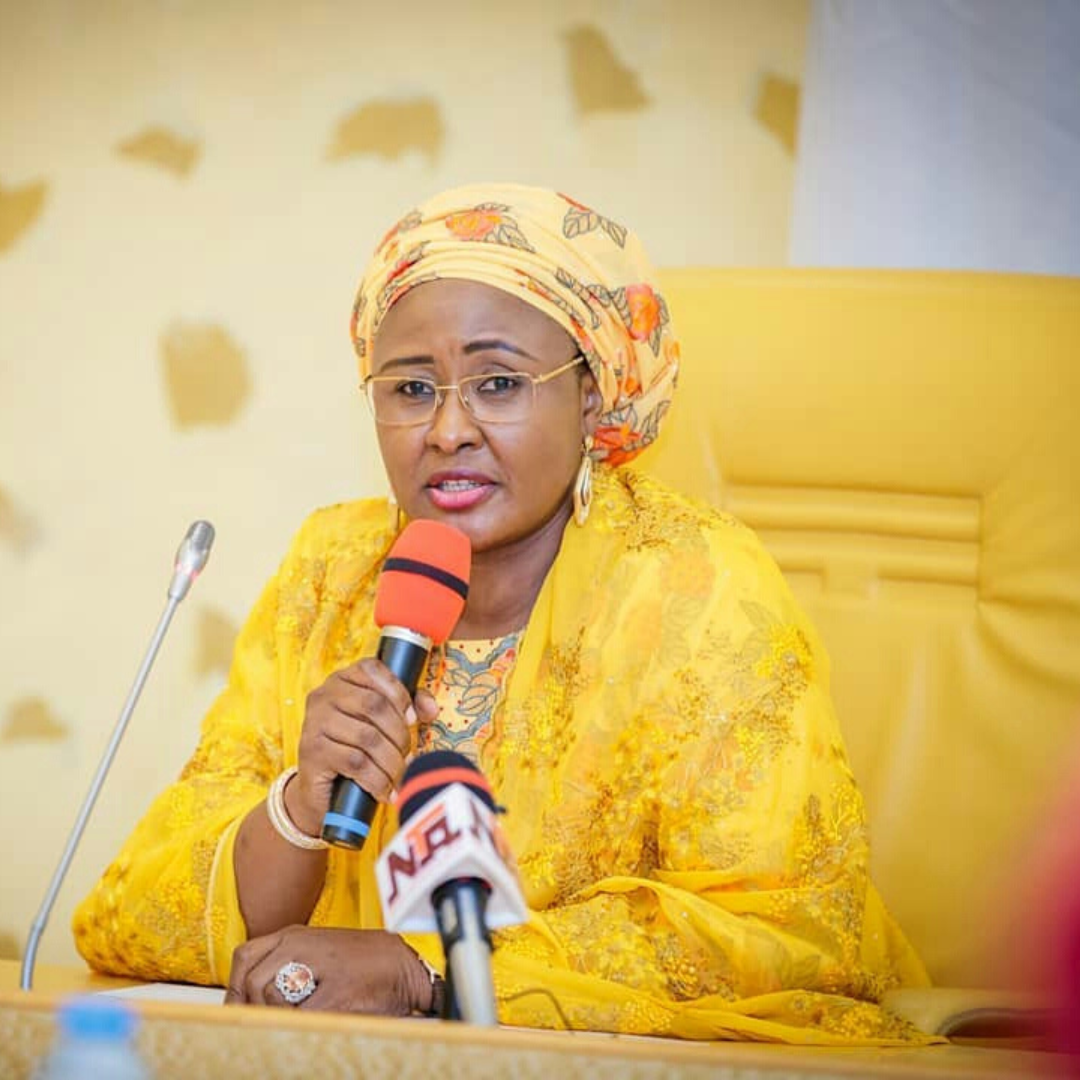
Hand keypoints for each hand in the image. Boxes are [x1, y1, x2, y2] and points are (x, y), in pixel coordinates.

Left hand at [224, 926, 432, 1013]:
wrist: (402, 966)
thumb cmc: (359, 963)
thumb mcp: (316, 951)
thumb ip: (284, 964)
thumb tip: (245, 997)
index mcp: (295, 934)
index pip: (245, 957)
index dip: (235, 988)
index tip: (236, 1009)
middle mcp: (302, 944)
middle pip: (253, 980)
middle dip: (250, 1008)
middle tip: (260, 1023)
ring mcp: (319, 967)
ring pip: (270, 997)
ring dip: (274, 1015)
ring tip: (294, 1018)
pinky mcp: (334, 994)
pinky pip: (297, 1017)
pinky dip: (296, 1026)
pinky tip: (310, 1024)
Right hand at [287, 659, 437, 834]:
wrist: (322, 791)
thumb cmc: (355, 749)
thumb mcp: (379, 722)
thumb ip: (407, 706)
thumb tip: (430, 709)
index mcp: (341, 680)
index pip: (372, 670)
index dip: (398, 692)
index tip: (413, 718)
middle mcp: (323, 695)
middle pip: (374, 705)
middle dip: (399, 733)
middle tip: (407, 755)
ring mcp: (314, 723)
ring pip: (368, 737)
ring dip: (392, 762)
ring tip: (399, 776)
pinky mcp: (312, 753)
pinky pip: (356, 763)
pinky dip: (378, 780)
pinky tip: (386, 790)